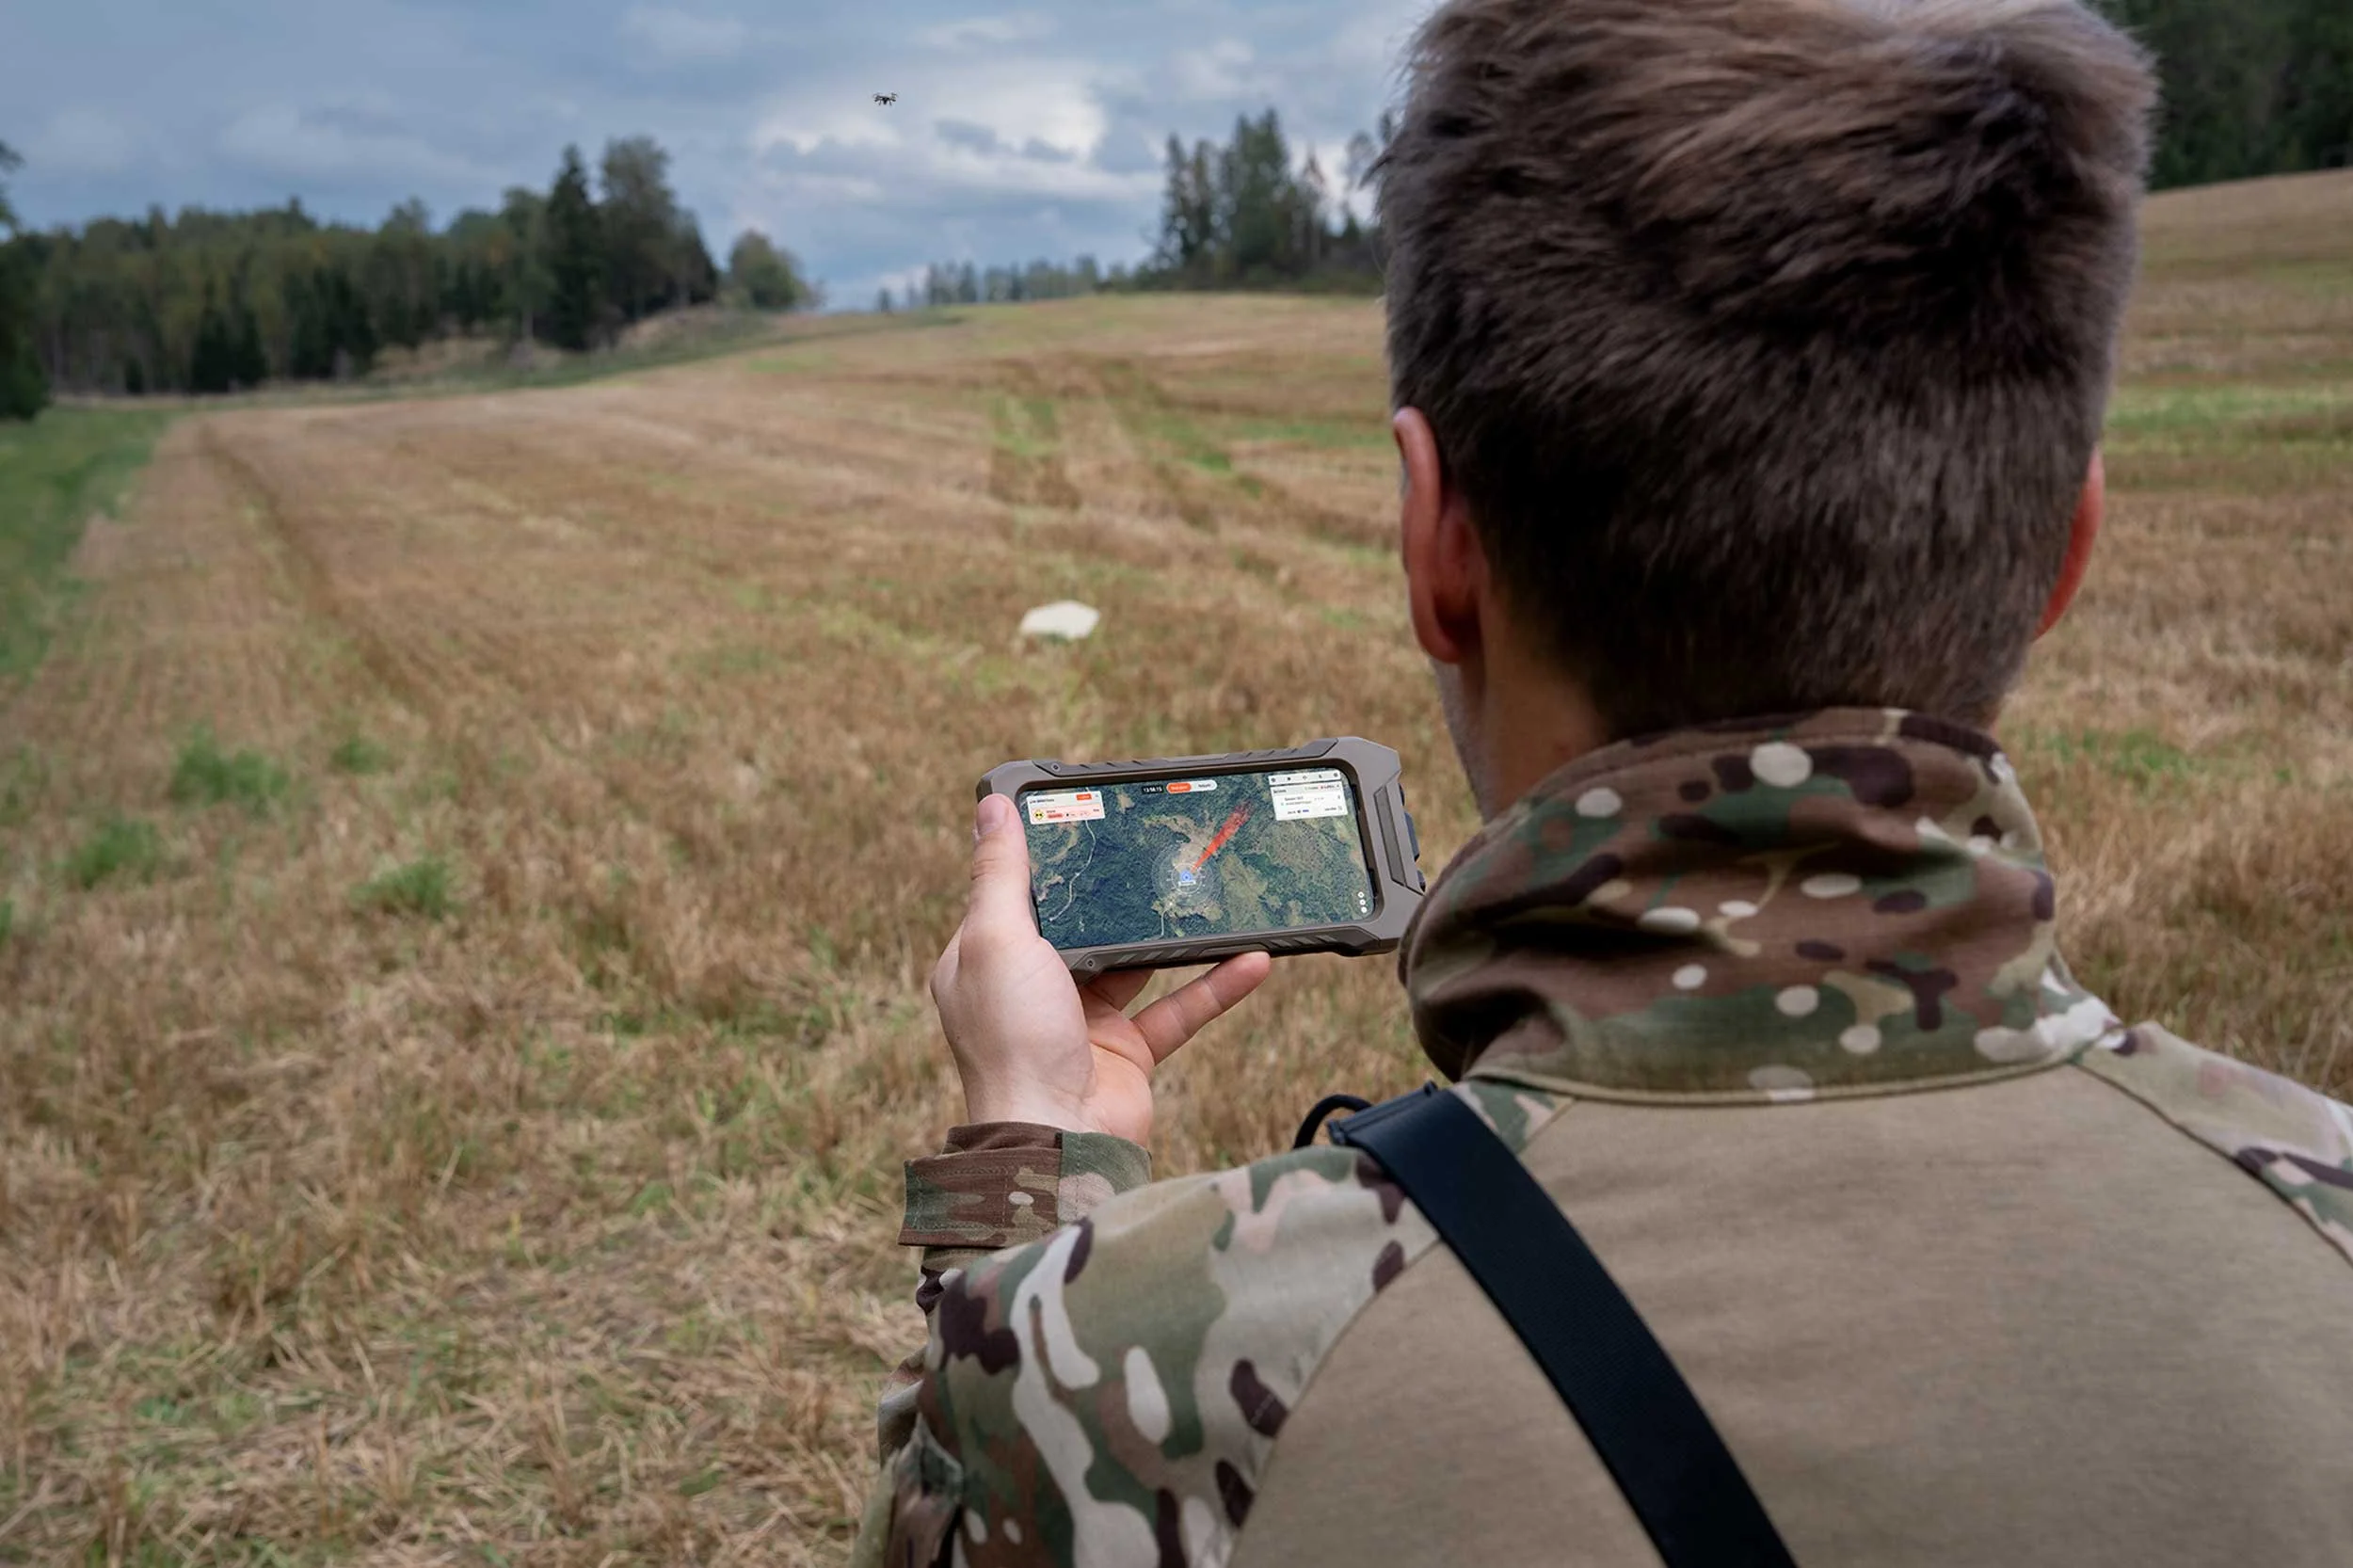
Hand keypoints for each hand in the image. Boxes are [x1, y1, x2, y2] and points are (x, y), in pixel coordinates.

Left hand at [929, 792, 1272, 1144]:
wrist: (1058, 1141)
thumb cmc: (1014, 1040)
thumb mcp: (996, 939)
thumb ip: (1000, 874)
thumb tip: (992, 807)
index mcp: (987, 961)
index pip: (1017, 895)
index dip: (1050, 860)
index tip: (1089, 818)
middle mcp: (1033, 988)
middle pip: (1083, 925)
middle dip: (1121, 893)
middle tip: (1163, 846)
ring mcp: (1083, 1020)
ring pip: (1139, 964)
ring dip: (1178, 937)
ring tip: (1217, 893)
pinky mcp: (1128, 1051)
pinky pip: (1179, 1009)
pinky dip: (1216, 985)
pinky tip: (1254, 959)